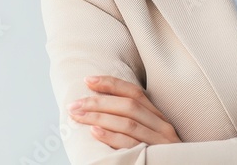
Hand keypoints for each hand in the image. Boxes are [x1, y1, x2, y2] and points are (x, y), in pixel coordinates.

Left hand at [67, 75, 181, 148]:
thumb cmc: (159, 157)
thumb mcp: (150, 135)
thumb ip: (132, 121)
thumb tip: (98, 108)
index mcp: (159, 117)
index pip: (134, 92)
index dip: (110, 84)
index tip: (87, 80)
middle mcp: (162, 126)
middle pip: (128, 105)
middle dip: (98, 102)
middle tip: (74, 104)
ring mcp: (161, 143)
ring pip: (127, 123)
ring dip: (98, 117)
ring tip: (78, 115)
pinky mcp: (156, 157)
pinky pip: (131, 144)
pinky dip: (111, 137)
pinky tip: (94, 132)